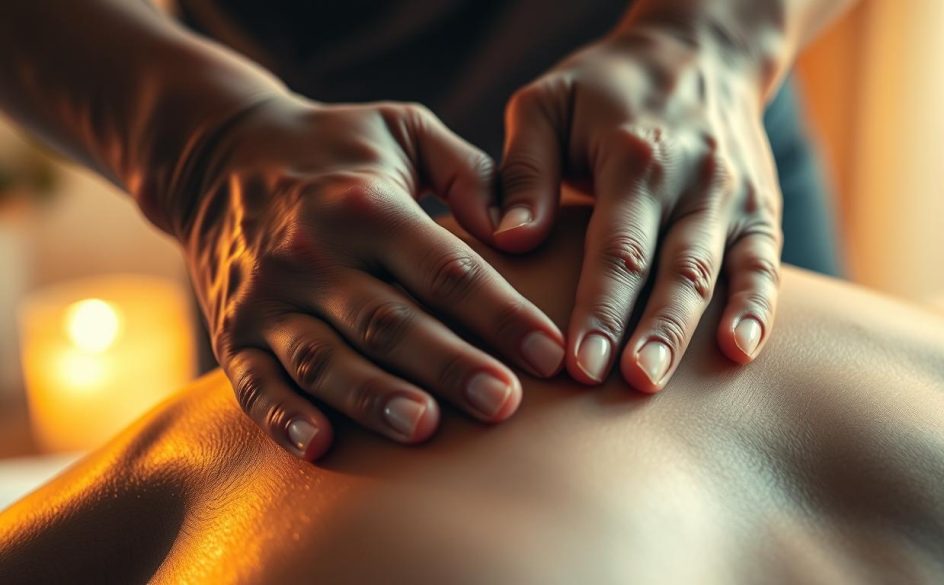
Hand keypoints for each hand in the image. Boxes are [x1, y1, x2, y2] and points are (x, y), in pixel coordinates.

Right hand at [174, 96, 564, 458]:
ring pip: (325, 358)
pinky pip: (252, 382)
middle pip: (390, 321)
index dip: (502, 314)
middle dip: (450, 365)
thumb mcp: (405, 129)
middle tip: (504, 403)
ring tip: (424, 429)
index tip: (551, 354)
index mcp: (365, 204)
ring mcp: (267, 297)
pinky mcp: (233, 332)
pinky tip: (318, 446)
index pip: (446, 268)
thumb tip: (519, 232)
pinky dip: (282, 416)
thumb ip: (468, 171)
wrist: (219, 156)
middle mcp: (312, 253)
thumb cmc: (337, 150)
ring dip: (373, 396)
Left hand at [458, 25, 782, 390]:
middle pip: (673, 268)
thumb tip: (509, 239)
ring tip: (665, 386)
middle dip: (651, 333)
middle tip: (627, 387)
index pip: (618, 245)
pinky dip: (758, 310)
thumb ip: (524, 168)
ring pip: (717, 274)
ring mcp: (734, 198)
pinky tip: (741, 353)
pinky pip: (764, 266)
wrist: (700, 52)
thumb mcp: (547, 103)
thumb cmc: (604, 89)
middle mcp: (693, 178)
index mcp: (635, 154)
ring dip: (692, 333)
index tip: (577, 365)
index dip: (600, 307)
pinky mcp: (760, 212)